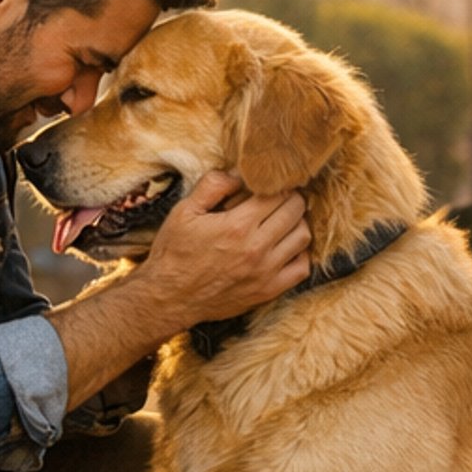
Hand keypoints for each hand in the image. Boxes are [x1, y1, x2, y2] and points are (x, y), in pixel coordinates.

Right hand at [139, 171, 312, 328]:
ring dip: (297, 223)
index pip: (278, 193)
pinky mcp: (267, 291)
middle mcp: (256, 248)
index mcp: (237, 225)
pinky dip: (300, 254)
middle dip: (290, 198)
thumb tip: (239, 172)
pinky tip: (285, 247)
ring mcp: (265, 272)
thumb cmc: (174, 253)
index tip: (269, 185)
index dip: (276, 184)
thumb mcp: (185, 211)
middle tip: (277, 199)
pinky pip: (302, 268)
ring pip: (303, 236)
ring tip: (281, 221)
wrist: (167, 298)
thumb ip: (213, 185)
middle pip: (296, 210)